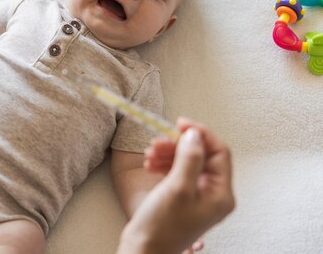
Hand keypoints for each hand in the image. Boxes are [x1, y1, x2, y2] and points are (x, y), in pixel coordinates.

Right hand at [118, 118, 234, 253]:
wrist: (143, 250)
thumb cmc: (162, 226)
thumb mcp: (178, 187)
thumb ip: (190, 158)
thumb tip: (195, 134)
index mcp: (221, 194)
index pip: (219, 152)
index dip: (201, 134)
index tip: (180, 124)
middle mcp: (214, 195)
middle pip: (202, 155)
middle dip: (178, 146)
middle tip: (156, 143)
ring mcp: (198, 196)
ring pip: (187, 162)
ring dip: (168, 154)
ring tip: (148, 156)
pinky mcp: (183, 198)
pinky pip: (178, 172)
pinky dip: (164, 164)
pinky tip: (150, 166)